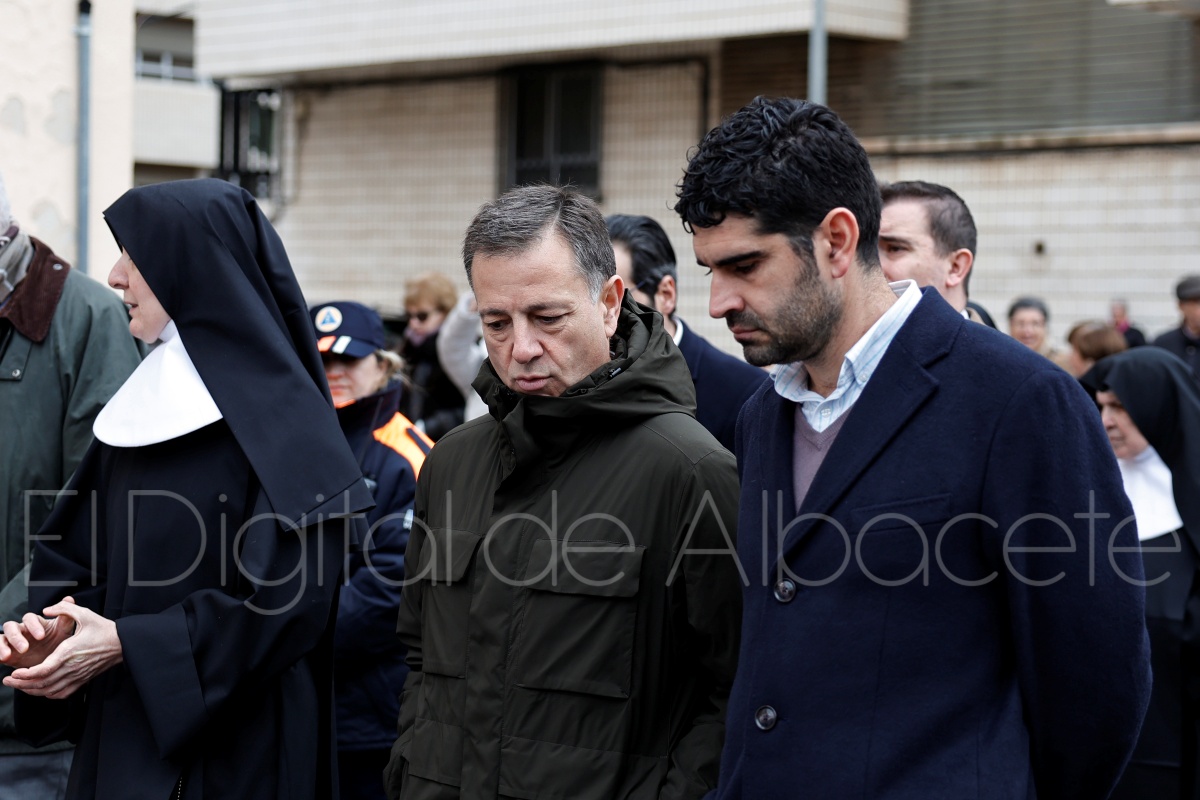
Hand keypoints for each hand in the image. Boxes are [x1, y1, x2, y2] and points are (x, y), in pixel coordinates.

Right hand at [0, 597, 77, 669]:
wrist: (52, 660)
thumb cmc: (57, 641)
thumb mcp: (63, 629)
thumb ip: (65, 615)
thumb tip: (69, 598)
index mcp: (34, 623)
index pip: (29, 618)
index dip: (33, 626)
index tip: (41, 636)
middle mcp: (21, 630)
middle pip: (10, 626)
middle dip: (16, 637)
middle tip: (24, 648)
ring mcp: (11, 642)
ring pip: (1, 638)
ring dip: (1, 646)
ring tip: (6, 656)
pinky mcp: (6, 654)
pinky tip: (2, 659)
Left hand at [2, 600, 121, 699]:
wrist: (123, 643)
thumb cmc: (104, 629)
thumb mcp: (85, 614)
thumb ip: (64, 608)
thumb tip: (47, 610)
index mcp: (70, 652)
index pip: (44, 670)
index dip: (26, 675)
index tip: (14, 672)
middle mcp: (72, 667)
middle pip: (42, 683)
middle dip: (21, 684)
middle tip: (8, 680)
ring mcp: (77, 676)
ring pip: (49, 691)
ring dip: (31, 690)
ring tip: (18, 685)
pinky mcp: (82, 680)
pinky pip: (60, 693)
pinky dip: (47, 694)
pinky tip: (40, 689)